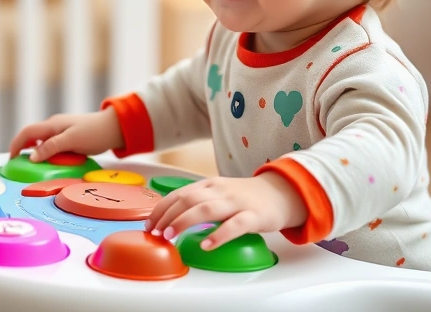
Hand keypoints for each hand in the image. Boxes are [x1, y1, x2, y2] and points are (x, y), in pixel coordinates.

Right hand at [8, 107, 124, 161]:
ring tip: (33, 164)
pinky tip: (52, 160)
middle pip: (32, 136)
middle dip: (23, 148)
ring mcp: (62, 130)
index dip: (16, 144)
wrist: (114, 128)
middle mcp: (54, 126)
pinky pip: (52, 144)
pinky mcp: (69, 136)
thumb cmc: (94, 132)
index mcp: (52, 125)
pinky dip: (47, 152)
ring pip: (42, 141)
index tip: (11, 158)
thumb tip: (32, 157)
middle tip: (18, 163)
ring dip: (36, 151)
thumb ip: (51, 147)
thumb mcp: (71, 140)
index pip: (27, 132)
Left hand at [144, 172, 306, 249]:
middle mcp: (220, 190)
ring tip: (171, 236)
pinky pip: (235, 225)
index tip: (149, 224)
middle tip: (155, 232)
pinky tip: (206, 245)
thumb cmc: (246, 197)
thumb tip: (169, 216)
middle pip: (187, 199)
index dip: (161, 209)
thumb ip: (198, 201)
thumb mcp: (218, 193)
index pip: (178, 194)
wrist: (281, 192)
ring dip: (184, 222)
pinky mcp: (254, 216)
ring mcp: (237, 202)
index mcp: (209, 185)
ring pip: (206, 209)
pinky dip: (219, 235)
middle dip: (167, 216)